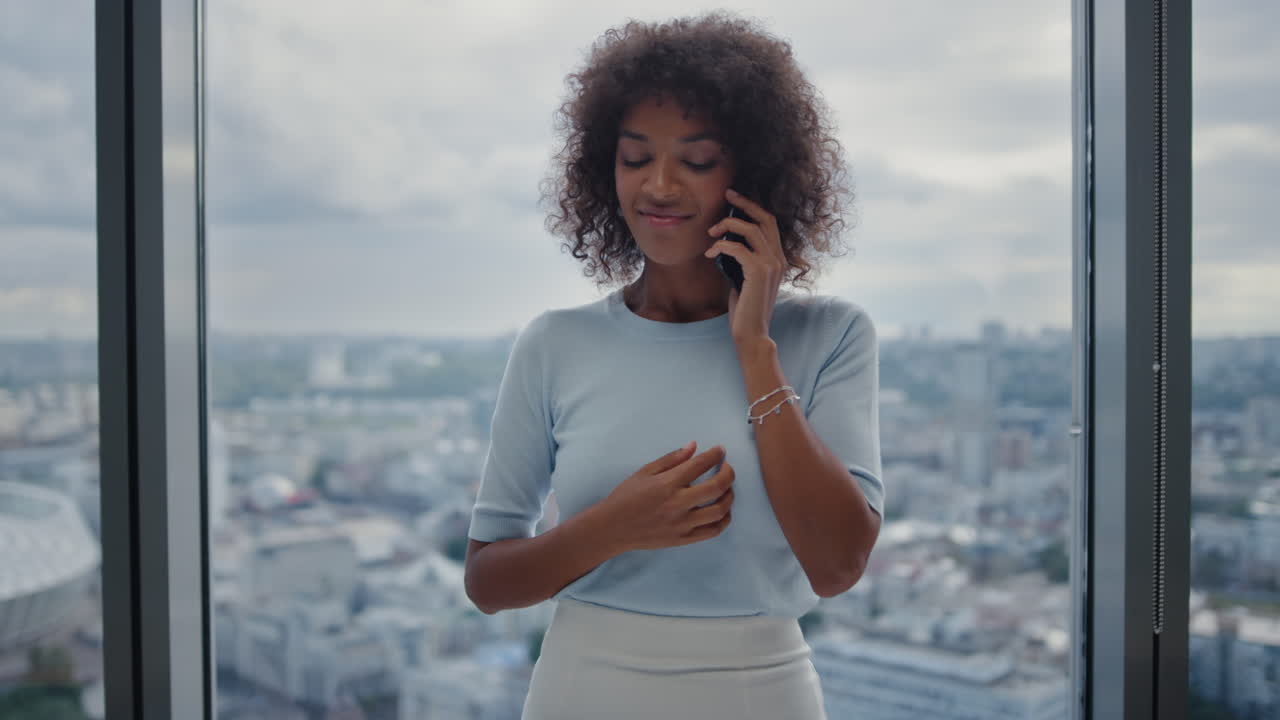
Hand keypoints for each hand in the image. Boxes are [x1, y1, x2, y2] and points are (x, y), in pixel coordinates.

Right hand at [597, 442, 735, 552]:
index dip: (715, 454)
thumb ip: (671, 459)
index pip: (700, 464)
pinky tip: (724, 511)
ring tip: (727, 488)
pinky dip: (724, 520)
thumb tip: (694, 446)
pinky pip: (712, 531)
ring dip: (729, 496)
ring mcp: (682, 524)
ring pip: (719, 510)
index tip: (720, 450)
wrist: (612, 528)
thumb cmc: (626, 497)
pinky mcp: (683, 539)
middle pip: (717, 486)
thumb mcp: (644, 472)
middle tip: (727, 467)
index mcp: (667, 484)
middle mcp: (677, 504)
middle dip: (728, 473)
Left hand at [704, 188, 784, 347]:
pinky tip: (709, 253)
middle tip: (727, 194)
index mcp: (778, 258)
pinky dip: (720, 246)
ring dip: (727, 225)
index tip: (735, 198)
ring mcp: (771, 264)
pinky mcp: (759, 272)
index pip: (769, 223)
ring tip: (710, 233)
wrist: (751, 333)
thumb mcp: (744, 278)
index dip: (753, 207)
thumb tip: (726, 242)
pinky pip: (737, 247)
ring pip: (749, 229)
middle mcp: (778, 258)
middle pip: (765, 218)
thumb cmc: (745, 308)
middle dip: (745, 203)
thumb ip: (742, 259)